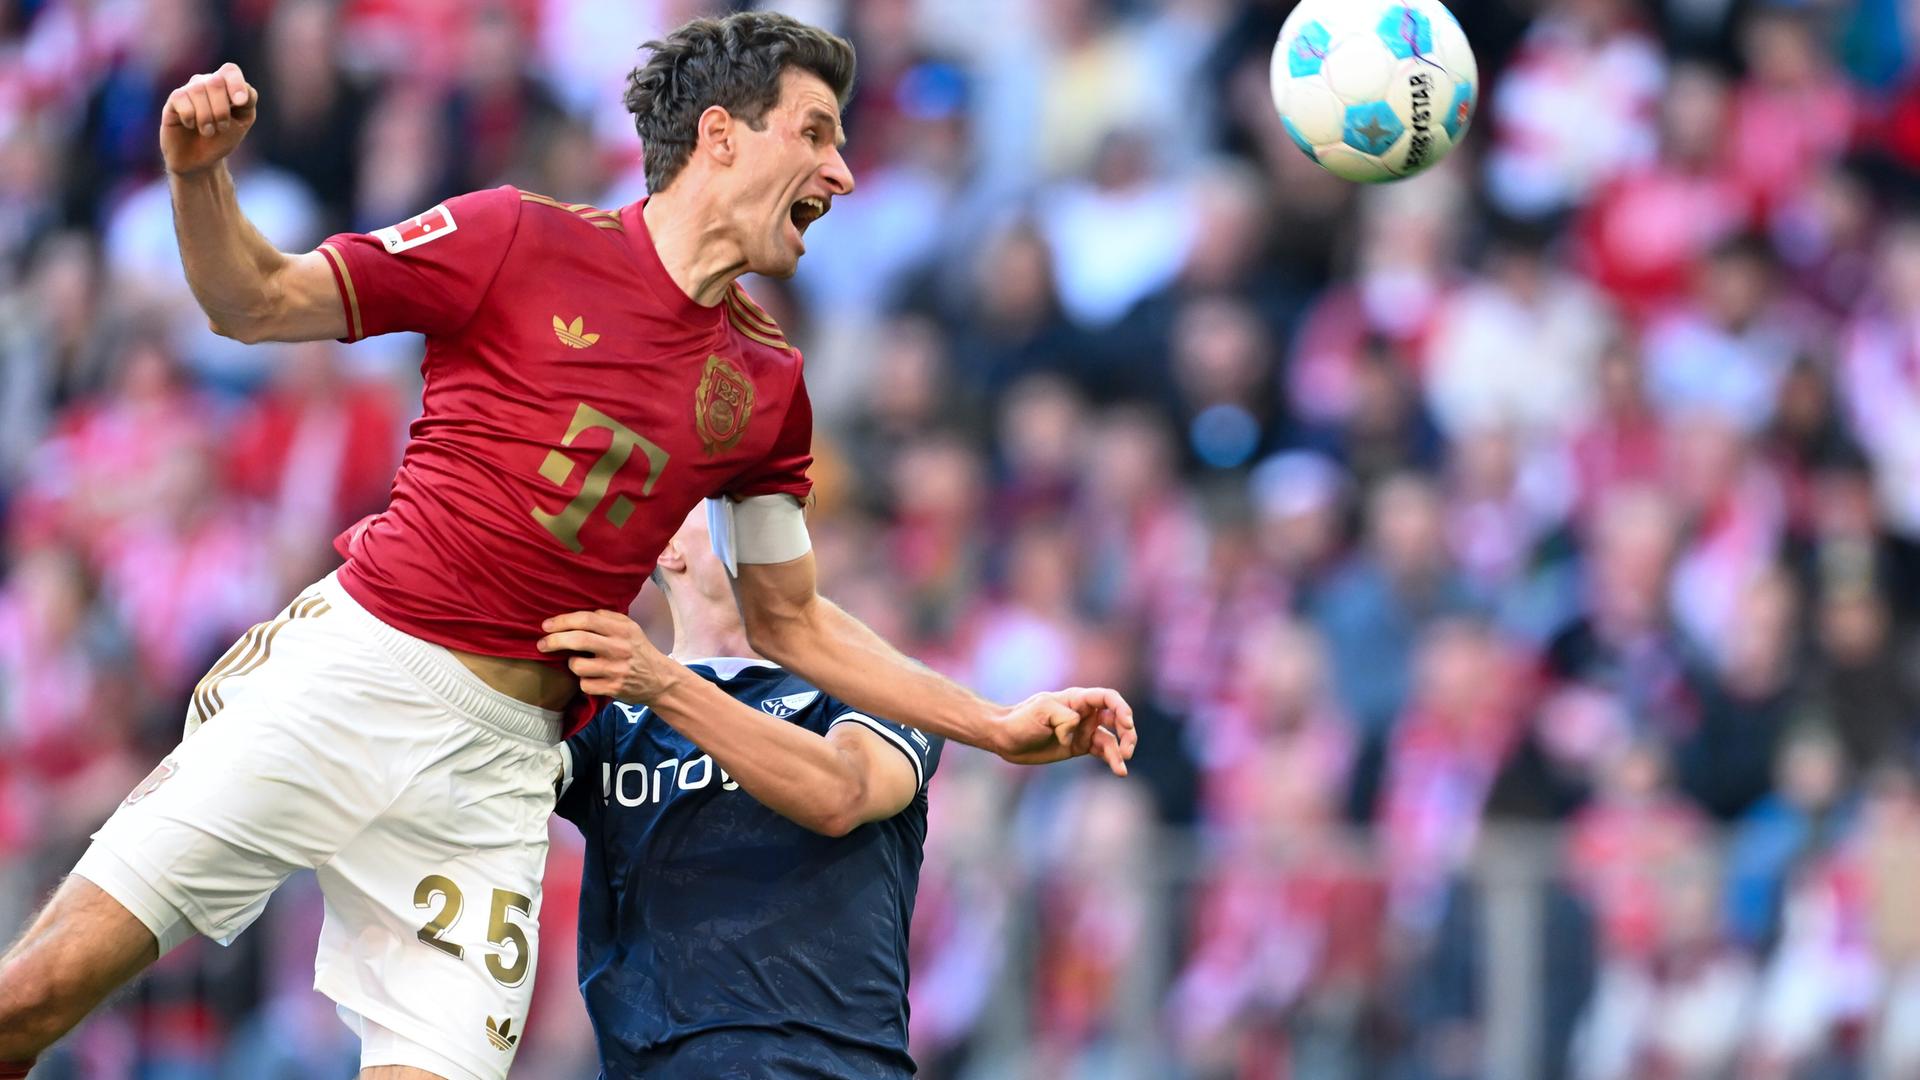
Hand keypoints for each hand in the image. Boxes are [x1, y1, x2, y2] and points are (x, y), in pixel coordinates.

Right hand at [161, 63, 256, 176]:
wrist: (201, 160)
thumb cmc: (223, 138)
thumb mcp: (242, 121)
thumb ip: (248, 102)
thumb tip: (244, 91)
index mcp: (226, 85)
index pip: (230, 70)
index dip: (236, 84)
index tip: (241, 103)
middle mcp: (206, 83)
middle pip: (216, 81)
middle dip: (222, 109)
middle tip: (222, 127)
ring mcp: (189, 90)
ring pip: (198, 90)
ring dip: (207, 116)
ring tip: (208, 132)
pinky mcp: (173, 101)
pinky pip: (181, 99)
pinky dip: (190, 116)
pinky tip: (191, 126)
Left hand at [538, 610, 682, 702]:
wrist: (660, 680)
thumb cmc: (639, 650)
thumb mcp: (630, 628)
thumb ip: (608, 617)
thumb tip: (578, 615)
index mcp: (622, 629)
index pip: (587, 620)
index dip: (562, 621)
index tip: (546, 625)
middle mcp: (620, 648)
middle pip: (578, 640)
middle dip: (554, 641)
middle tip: (541, 644)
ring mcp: (616, 670)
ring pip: (577, 665)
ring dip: (572, 664)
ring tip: (580, 664)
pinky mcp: (614, 689)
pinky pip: (584, 685)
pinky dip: (583, 682)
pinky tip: (593, 678)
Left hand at [993, 687, 1136, 775]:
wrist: (1005, 738)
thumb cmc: (1021, 720)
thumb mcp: (1042, 712)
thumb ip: (1065, 718)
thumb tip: (1077, 733)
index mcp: (1077, 699)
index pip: (1107, 698)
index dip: (1121, 709)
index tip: (1126, 724)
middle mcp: (1084, 713)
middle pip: (1116, 718)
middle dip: (1127, 732)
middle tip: (1128, 750)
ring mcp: (1083, 730)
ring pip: (1112, 738)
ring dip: (1121, 750)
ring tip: (1122, 766)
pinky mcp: (1079, 747)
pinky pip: (1102, 751)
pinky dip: (1112, 759)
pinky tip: (1119, 770)